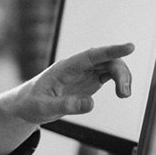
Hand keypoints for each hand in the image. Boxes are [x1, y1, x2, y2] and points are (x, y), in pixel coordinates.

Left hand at [0, 43, 133, 124]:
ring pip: (110, 66)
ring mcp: (84, 72)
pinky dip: (119, 81)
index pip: (91, 55)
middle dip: (121, 73)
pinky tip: (122, 92)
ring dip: (122, 78)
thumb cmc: (32, 103)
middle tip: (124, 94)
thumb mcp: (44, 108)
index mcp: (64, 68)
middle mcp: (77, 66)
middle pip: (105, 60)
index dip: (110, 51)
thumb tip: (90, 104)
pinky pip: (109, 74)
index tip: (129, 47)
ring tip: (124, 95)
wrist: (27, 105)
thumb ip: (66, 105)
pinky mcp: (89, 79)